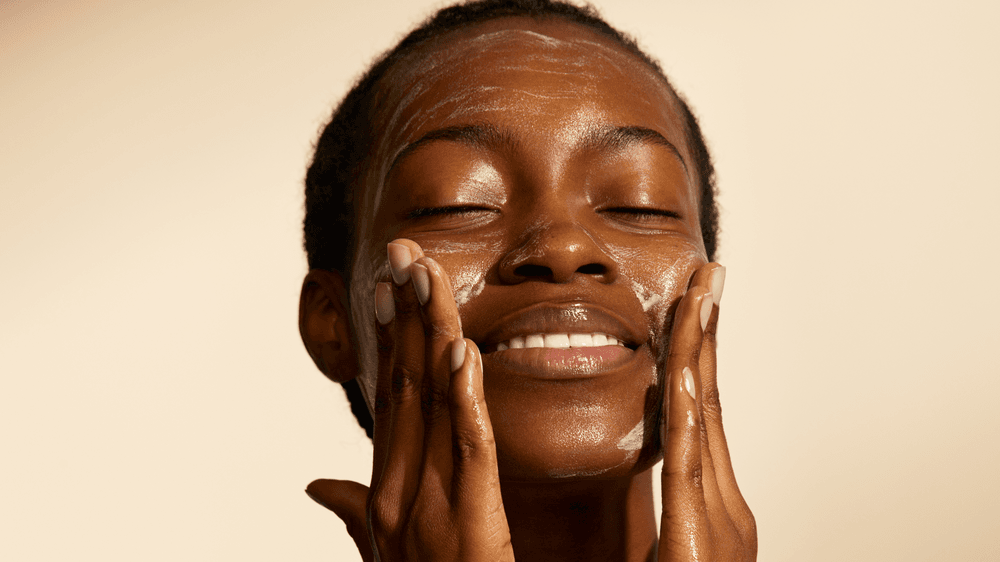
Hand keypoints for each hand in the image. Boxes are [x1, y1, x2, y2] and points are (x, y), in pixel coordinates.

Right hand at [306, 239, 514, 561]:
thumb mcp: (379, 553)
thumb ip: (352, 512)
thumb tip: (315, 483)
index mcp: (387, 489)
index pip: (390, 397)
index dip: (390, 337)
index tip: (390, 284)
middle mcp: (398, 489)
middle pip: (404, 384)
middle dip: (403, 313)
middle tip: (405, 251)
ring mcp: (428, 506)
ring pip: (431, 403)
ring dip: (429, 333)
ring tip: (428, 275)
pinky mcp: (468, 526)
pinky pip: (469, 451)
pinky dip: (463, 400)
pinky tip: (463, 352)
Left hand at [658, 264, 756, 560]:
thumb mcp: (669, 553)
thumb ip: (666, 513)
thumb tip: (656, 470)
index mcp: (708, 508)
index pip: (698, 414)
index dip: (694, 353)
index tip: (688, 302)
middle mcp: (722, 508)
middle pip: (709, 404)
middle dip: (705, 335)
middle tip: (705, 275)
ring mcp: (720, 526)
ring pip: (706, 423)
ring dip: (702, 354)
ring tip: (701, 294)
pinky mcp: (701, 547)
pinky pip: (691, 473)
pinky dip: (692, 420)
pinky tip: (688, 375)